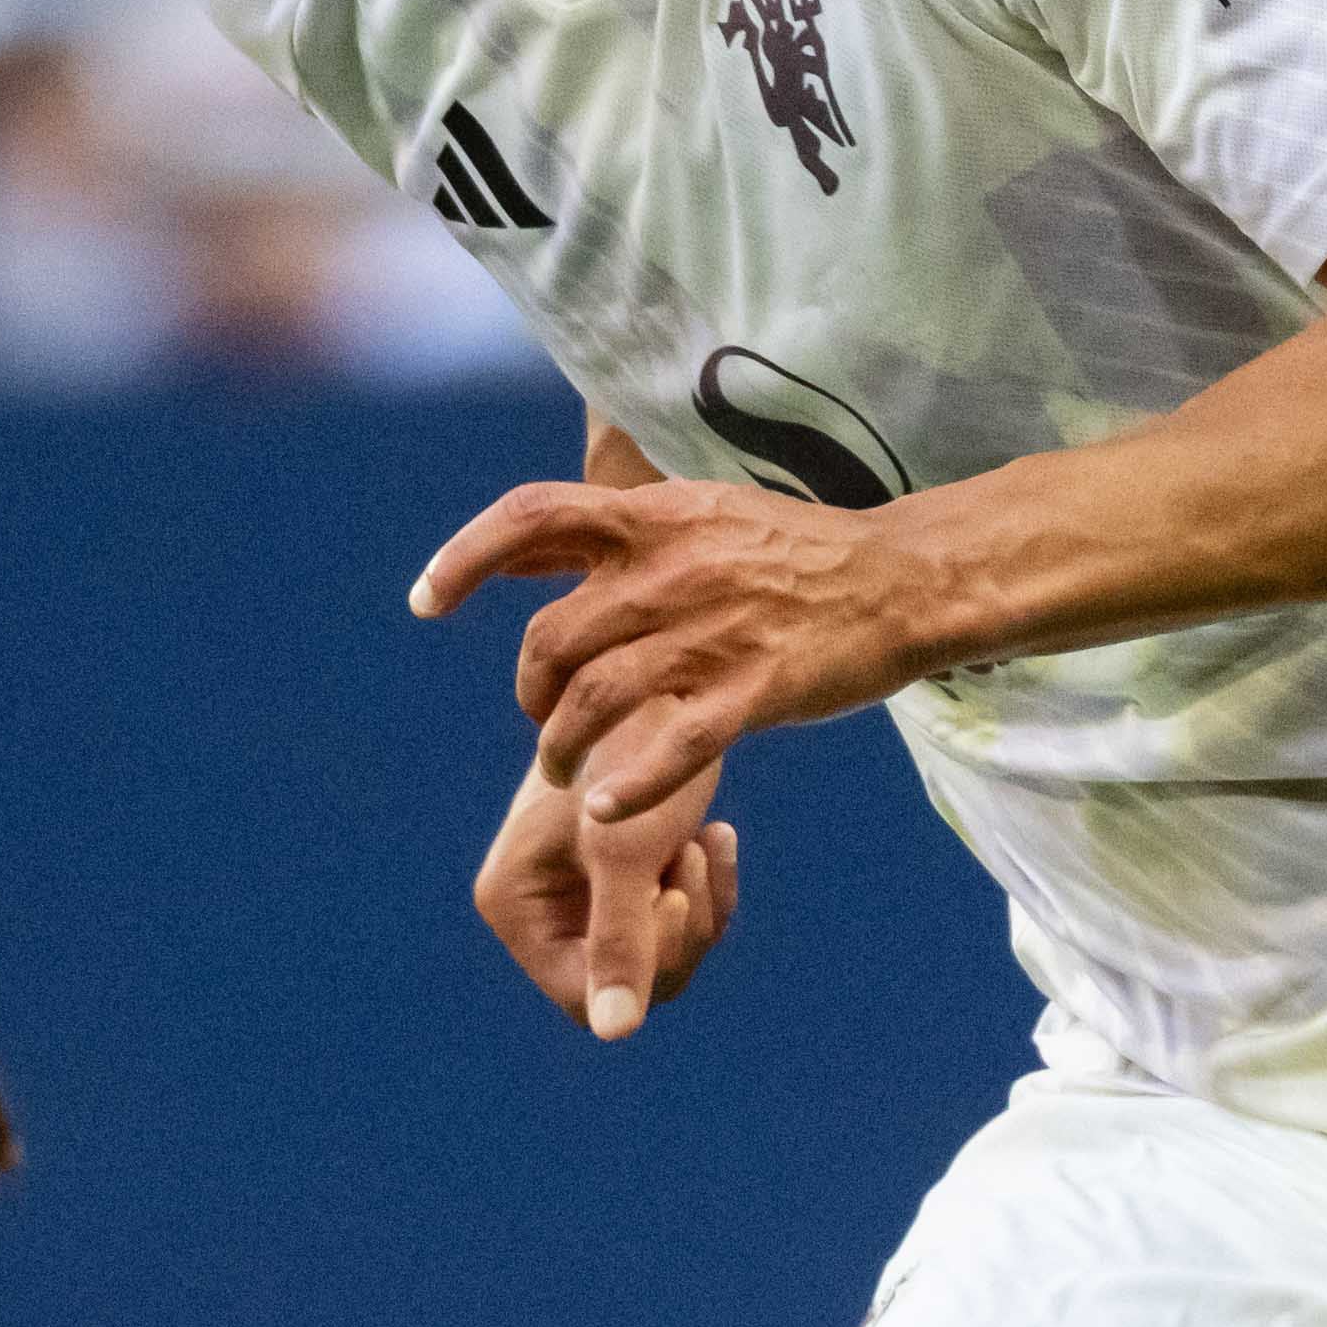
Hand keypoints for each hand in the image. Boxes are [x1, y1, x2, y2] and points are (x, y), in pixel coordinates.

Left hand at [407, 468, 937, 827]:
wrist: (902, 581)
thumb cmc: (797, 555)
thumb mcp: (701, 515)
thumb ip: (618, 533)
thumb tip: (528, 546)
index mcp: (653, 519)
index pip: (529, 518)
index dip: (464, 558)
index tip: (425, 602)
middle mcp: (670, 570)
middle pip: (551, 638)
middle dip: (529, 692)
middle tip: (540, 719)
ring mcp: (711, 632)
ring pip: (594, 699)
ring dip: (561, 748)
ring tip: (563, 774)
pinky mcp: (753, 690)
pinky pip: (668, 747)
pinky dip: (624, 786)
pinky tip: (602, 811)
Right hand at [466, 760, 747, 1043]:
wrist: (662, 672)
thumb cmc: (634, 751)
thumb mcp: (629, 855)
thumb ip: (621, 944)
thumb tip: (615, 1034)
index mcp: (512, 903)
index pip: (581, 995)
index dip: (641, 961)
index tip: (673, 894)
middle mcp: (537, 904)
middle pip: (626, 980)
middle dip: (677, 928)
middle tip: (691, 855)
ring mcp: (581, 889)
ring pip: (658, 950)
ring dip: (697, 901)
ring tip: (702, 838)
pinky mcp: (622, 868)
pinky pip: (675, 916)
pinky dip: (704, 883)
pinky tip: (716, 834)